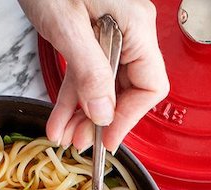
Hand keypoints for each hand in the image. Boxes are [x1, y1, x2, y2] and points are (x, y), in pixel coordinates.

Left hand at [19, 0, 168, 150]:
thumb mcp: (67, 26)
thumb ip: (90, 73)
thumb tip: (104, 114)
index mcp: (136, 26)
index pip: (150, 86)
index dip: (129, 118)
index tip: (107, 139)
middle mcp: (130, 29)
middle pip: (126, 90)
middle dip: (100, 121)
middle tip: (80, 143)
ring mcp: (110, 30)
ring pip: (103, 85)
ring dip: (83, 114)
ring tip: (64, 136)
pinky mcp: (90, 30)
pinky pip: (87, 71)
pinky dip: (72, 96)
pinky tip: (59, 117)